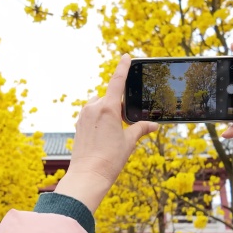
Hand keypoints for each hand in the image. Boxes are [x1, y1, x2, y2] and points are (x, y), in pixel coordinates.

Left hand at [55, 54, 158, 211]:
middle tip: (125, 125)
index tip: (125, 56)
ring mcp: (83, 116)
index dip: (122, 67)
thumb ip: (141, 129)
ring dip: (108, 112)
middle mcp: (93, 108)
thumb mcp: (129, 142)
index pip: (116, 81)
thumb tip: (154, 125)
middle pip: (110, 98)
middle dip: (119, 106)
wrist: (88, 175)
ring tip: (113, 133)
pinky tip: (103, 136)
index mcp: (108, 108)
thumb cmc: (110, 159)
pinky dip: (99, 119)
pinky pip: (91, 115)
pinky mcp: (78, 124)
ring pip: (99, 106)